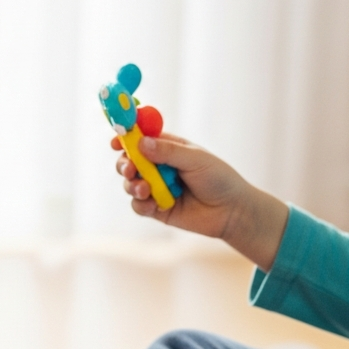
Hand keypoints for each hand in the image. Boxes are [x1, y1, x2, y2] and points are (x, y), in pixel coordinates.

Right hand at [114, 133, 288, 270]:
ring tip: (145, 189)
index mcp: (168, 147)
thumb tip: (141, 143)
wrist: (232, 212)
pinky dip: (140, 204)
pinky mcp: (156, 208)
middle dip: (124, 164)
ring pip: (130, 183)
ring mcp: (156, 187)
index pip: (141, 137)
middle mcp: (158, 165)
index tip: (116, 140)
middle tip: (129, 169)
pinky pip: (138, 205)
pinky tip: (152, 204)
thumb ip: (168, 151)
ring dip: (132, 185)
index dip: (127, 136)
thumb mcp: (195, 159)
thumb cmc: (219, 178)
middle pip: (130, 160)